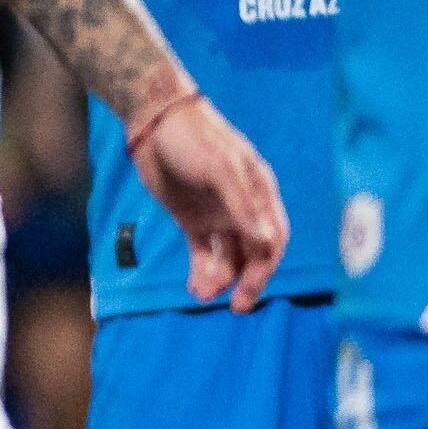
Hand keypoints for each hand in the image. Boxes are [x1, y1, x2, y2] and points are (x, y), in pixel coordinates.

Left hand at [130, 92, 288, 310]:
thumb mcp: (221, 169)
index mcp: (259, 195)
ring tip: (201, 294)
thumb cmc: (195, 139)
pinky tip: (195, 286)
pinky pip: (202, 251)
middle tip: (236, 306)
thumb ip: (242, 205)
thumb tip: (267, 242)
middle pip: (252, 254)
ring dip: (220, 278)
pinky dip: (201, 270)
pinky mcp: (191, 218)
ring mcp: (217, 215)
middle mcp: (242, 209)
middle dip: (246, 281)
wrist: (154, 122)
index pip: (273, 239)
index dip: (266, 266)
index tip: (251, 288)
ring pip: (226, 257)